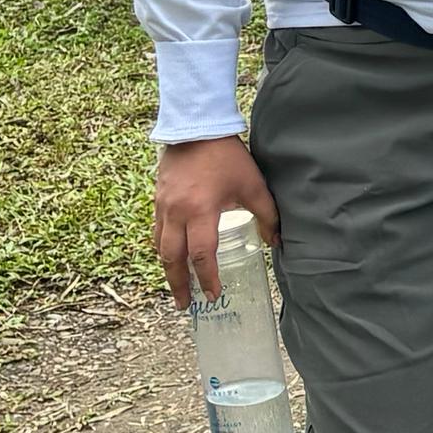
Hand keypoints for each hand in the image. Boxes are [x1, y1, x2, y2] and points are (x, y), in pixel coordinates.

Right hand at [154, 137, 276, 304]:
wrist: (196, 127)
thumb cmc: (227, 156)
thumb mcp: (252, 185)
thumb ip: (267, 215)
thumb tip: (276, 242)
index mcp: (201, 212)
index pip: (201, 256)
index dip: (208, 278)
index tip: (213, 295)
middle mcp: (176, 213)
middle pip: (172, 259)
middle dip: (178, 284)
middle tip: (184, 305)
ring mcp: (163, 207)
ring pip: (160, 247)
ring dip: (167, 269)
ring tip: (176, 285)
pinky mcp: (157, 199)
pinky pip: (157, 231)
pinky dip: (162, 248)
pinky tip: (170, 256)